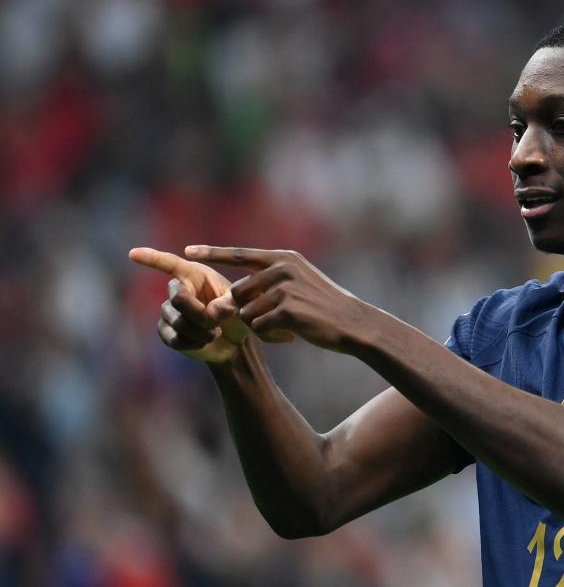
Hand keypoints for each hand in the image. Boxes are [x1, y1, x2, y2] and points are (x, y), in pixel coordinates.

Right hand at [129, 247, 263, 362]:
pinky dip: (194, 343)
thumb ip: (229, 303)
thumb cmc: (239, 313)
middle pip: (178, 299)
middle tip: (217, 323)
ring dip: (201, 331)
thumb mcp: (241, 304)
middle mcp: (178, 289)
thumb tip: (211, 311)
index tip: (133, 254)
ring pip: (178, 322)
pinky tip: (204, 341)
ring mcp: (169, 310)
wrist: (235, 340)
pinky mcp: (166, 331)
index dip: (152, 258)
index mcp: (195, 275)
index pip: (170, 263)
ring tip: (216, 331)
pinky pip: (174, 338)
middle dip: (200, 314)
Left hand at [183, 246, 368, 353]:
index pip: (239, 254)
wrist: (352, 322)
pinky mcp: (288, 311)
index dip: (212, 253)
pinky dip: (269, 334)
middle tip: (268, 318)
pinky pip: (259, 327)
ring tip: (283, 325)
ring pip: (247, 311)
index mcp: (284, 258)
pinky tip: (289, 333)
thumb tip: (226, 302)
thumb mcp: (297, 285)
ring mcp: (285, 289)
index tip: (188, 252)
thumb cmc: (322, 306)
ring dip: (258, 323)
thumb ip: (264, 287)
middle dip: (245, 309)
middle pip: (238, 291)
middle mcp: (283, 268)